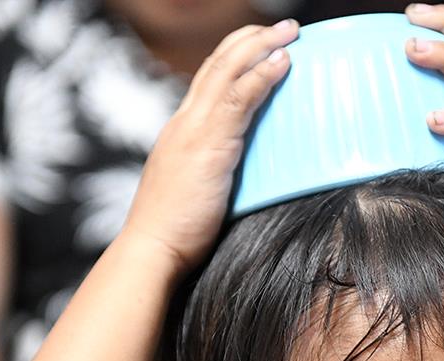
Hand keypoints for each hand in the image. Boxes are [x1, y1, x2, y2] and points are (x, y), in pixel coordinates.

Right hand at [123, 19, 298, 274]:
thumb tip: (234, 178)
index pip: (207, 80)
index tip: (260, 46)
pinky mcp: (208, 143)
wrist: (152, 250)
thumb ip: (212, 174)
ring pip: (227, 70)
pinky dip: (262, 75)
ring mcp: (195, 129)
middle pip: (217, 64)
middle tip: (283, 26)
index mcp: (180, 131)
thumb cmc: (174, 234)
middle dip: (250, 39)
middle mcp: (185, 122)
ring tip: (290, 31)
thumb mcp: (196, 192)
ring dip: (261, 45)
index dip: (234, 57)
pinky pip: (238, 97)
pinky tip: (283, 62)